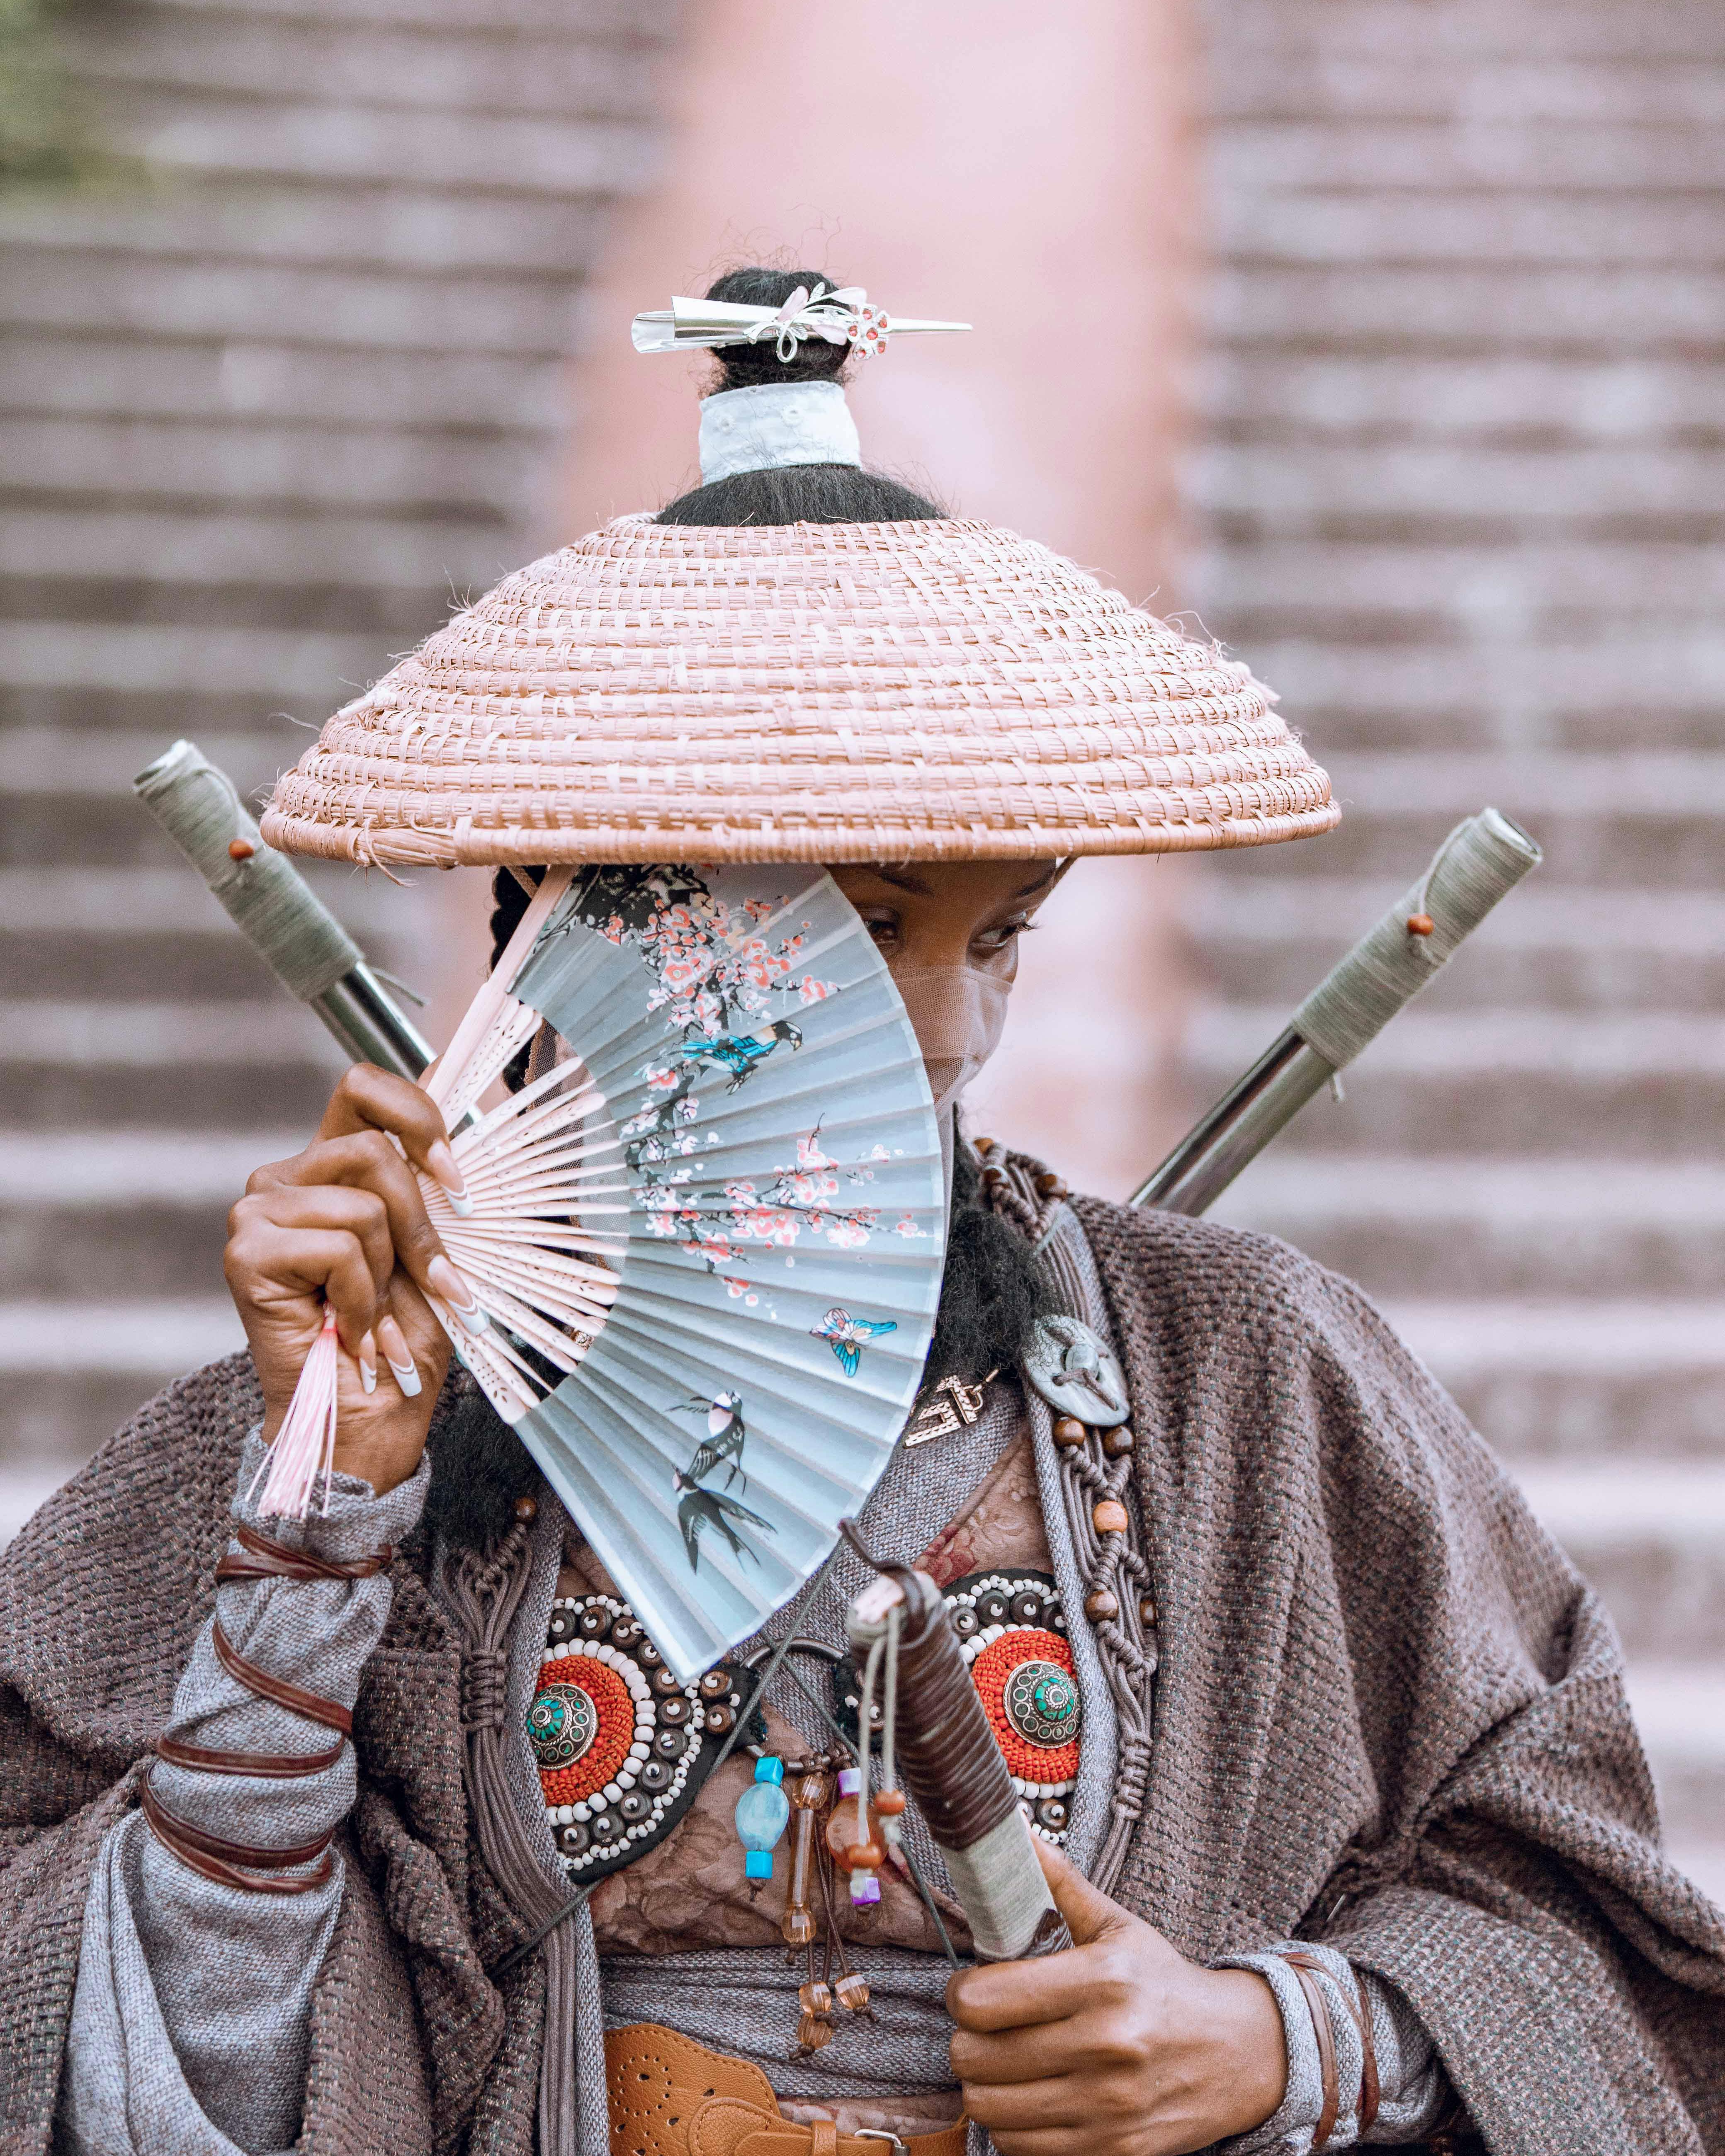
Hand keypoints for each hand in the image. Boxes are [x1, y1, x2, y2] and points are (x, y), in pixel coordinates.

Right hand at [224, 1065, 476, 1494]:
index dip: (416, 1115)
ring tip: (371, 1315)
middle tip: (428, 1284)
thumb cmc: (404, 1335)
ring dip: (387, 1273)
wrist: (369, 1414)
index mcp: (331, 1165)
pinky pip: (338, 1247)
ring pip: (364, 1205)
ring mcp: (257, 1211)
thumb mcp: (431, 1246)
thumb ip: (429, 1182)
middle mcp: (287, 1177)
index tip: (454, 1177)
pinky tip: (347, 1330)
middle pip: (374, 1151)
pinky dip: (361, 1299)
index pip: (364, 1086)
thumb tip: (455, 1101)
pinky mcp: (246, 1250)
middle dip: (419, 1227)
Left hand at [947, 1840, 1286, 2155]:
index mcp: (1102, 1981)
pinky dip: (1013, 2126)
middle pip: (976, 2059)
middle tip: (983, 2028)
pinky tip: (1030, 2097)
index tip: (969, 1989)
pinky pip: (1022, 2148)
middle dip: (967, 2040)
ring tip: (1003, 2063)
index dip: (960, 1995)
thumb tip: (1013, 1832)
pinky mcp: (1114, 2149)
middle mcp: (1106, 2045)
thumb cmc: (1165, 1985)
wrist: (1240, 2053)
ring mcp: (1109, 2106)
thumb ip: (1059, 1882)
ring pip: (991, 2110)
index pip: (983, 2001)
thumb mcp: (1117, 1925)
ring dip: (985, 2086)